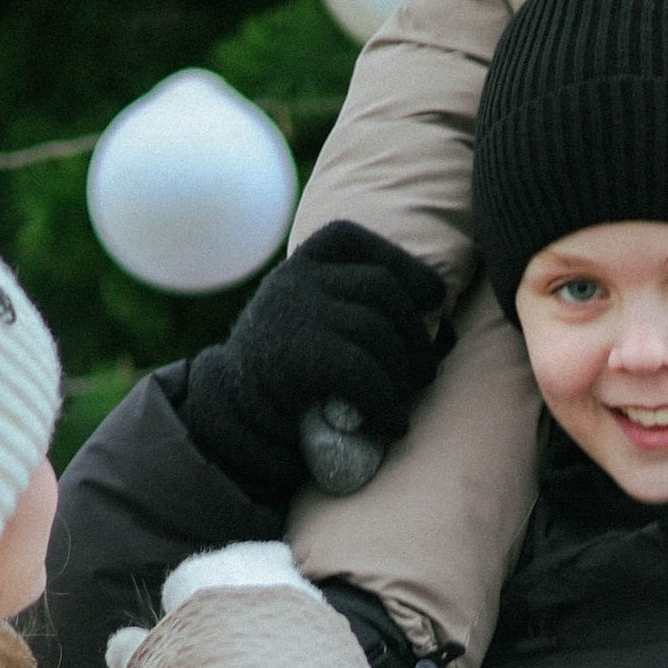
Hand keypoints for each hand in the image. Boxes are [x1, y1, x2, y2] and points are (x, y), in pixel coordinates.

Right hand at [180, 223, 448, 509]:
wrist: (230, 421)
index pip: (352, 242)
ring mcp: (295, 313)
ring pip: (377, 331)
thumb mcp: (310, 323)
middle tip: (423, 373)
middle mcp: (295, 280)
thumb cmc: (286, 378)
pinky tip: (392, 425)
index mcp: (298, 267)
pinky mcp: (299, 355)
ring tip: (403, 404)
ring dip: (402, 374)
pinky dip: (386, 403)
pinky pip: (364, 373)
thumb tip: (437, 324)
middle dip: (414, 333)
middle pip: (381, 288)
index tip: (433, 296)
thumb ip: (350, 308)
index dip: (403, 264)